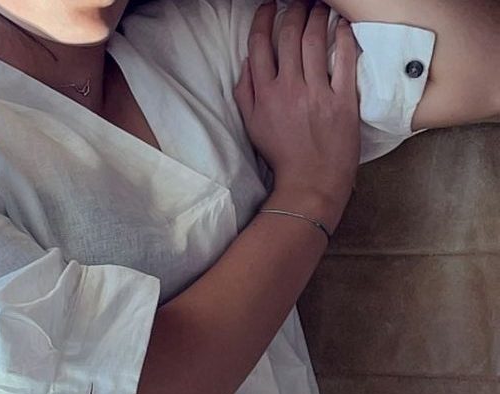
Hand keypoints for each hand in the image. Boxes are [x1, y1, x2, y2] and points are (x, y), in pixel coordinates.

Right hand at [234, 0, 360, 207]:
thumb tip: (247, 62)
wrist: (311, 180)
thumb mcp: (252, 125)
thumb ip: (245, 92)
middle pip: (288, 37)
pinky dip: (342, 38)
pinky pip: (343, 61)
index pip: (260, 46)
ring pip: (314, 42)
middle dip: (292, 11)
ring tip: (318, 6)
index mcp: (265, 94)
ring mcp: (317, 93)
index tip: (269, 7)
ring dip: (315, 17)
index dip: (263, 20)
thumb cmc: (282, 154)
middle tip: (297, 1)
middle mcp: (289, 88)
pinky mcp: (342, 100)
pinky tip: (341, 26)